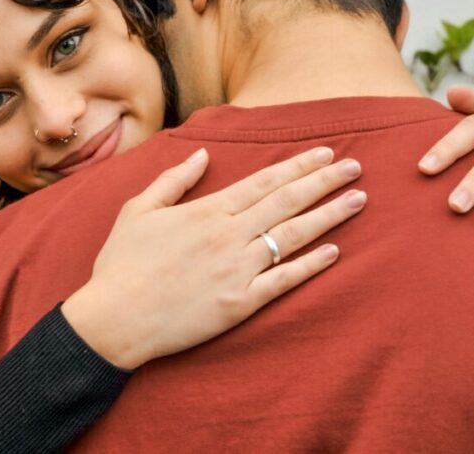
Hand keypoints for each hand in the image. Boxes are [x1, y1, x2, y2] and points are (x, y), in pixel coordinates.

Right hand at [61, 146, 364, 369]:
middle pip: (287, 202)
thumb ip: (173, 180)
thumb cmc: (121, 264)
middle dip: (325, 182)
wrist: (115, 320)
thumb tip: (204, 155)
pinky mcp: (239, 304)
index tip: (326, 153)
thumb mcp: (138, 210)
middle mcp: (228, 236)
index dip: (298, 166)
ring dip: (328, 216)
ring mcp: (237, 271)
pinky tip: (334, 252)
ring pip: (293, 237)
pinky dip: (310, 265)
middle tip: (357, 167)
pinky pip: (283, 281)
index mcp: (206, 212)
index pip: (264, 181)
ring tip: (358, 200)